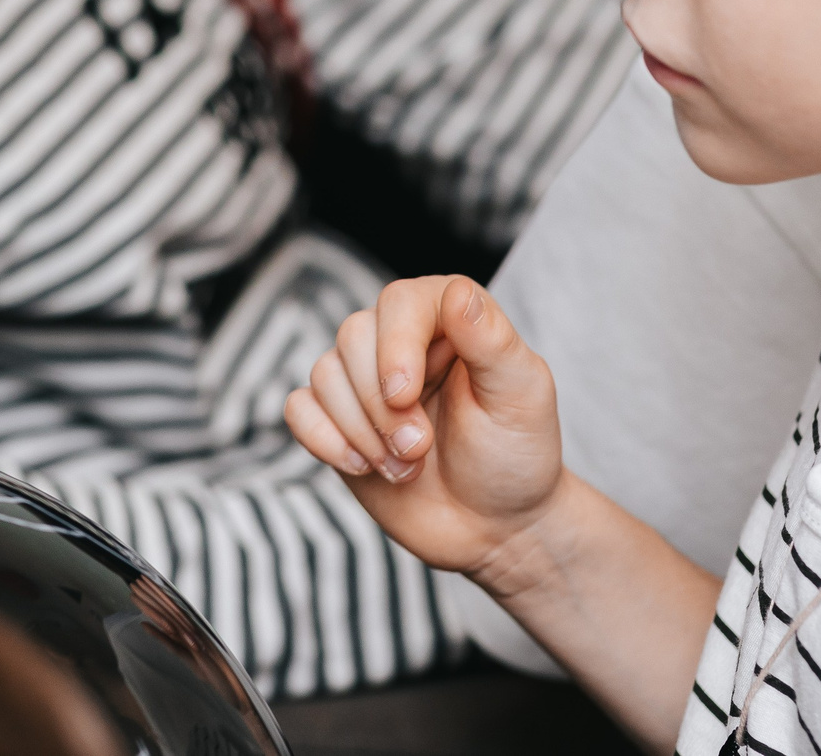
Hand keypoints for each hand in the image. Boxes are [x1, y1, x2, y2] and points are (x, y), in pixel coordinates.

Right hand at [284, 275, 564, 586]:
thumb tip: (458, 293)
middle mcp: (399, 341)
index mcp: (446, 319)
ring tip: (406, 468)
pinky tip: (361, 466)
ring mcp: (363, 380)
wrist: (493, 526)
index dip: (394, 347)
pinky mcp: (337, 420)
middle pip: (353, 336)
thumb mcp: (521, 397)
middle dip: (380, 405)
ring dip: (361, 431)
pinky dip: (323, 439)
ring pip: (324, 374)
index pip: (399, 302)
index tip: (406, 397)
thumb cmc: (515, 456)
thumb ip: (493, 342)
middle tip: (419, 449)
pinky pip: (299, 409)